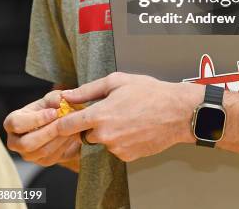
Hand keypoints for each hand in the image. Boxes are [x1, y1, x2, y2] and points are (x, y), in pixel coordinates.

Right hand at [4, 90, 81, 168]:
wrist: (58, 122)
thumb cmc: (50, 107)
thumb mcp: (51, 98)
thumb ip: (55, 98)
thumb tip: (61, 100)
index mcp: (12, 122)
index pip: (16, 124)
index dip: (35, 119)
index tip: (54, 112)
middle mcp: (15, 142)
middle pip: (27, 143)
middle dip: (49, 132)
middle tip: (66, 121)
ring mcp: (27, 154)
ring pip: (42, 151)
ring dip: (59, 138)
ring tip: (73, 126)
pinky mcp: (42, 161)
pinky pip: (53, 157)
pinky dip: (65, 145)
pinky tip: (73, 134)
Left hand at [57, 72, 203, 161]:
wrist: (176, 112)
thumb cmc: (149, 92)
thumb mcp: (117, 81)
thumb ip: (88, 90)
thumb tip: (68, 95)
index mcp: (100, 115)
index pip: (67, 125)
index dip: (62, 121)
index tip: (62, 117)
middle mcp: (105, 135)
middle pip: (85, 133)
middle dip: (92, 123)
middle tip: (110, 110)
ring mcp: (116, 148)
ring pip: (103, 140)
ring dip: (108, 131)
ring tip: (128, 116)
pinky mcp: (127, 157)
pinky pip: (116, 148)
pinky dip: (121, 139)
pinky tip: (134, 127)